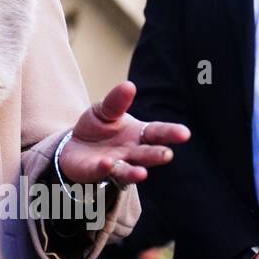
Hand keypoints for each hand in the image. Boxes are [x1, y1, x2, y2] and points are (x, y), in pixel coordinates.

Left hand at [58, 81, 188, 186]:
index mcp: (139, 134)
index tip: (184, 133)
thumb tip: (129, 85)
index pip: (158, 133)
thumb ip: (116, 101)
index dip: (171, 133)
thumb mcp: (105, 110)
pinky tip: (107, 163)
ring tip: (142, 173)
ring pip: (128, 170)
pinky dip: (105, 168)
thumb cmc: (98, 128)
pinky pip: (102, 171)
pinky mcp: (96, 172)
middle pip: (147, 154)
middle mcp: (132, 153)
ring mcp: (116, 165)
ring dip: (135, 172)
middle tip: (166, 154)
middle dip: (157, 155)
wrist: (74, 146)